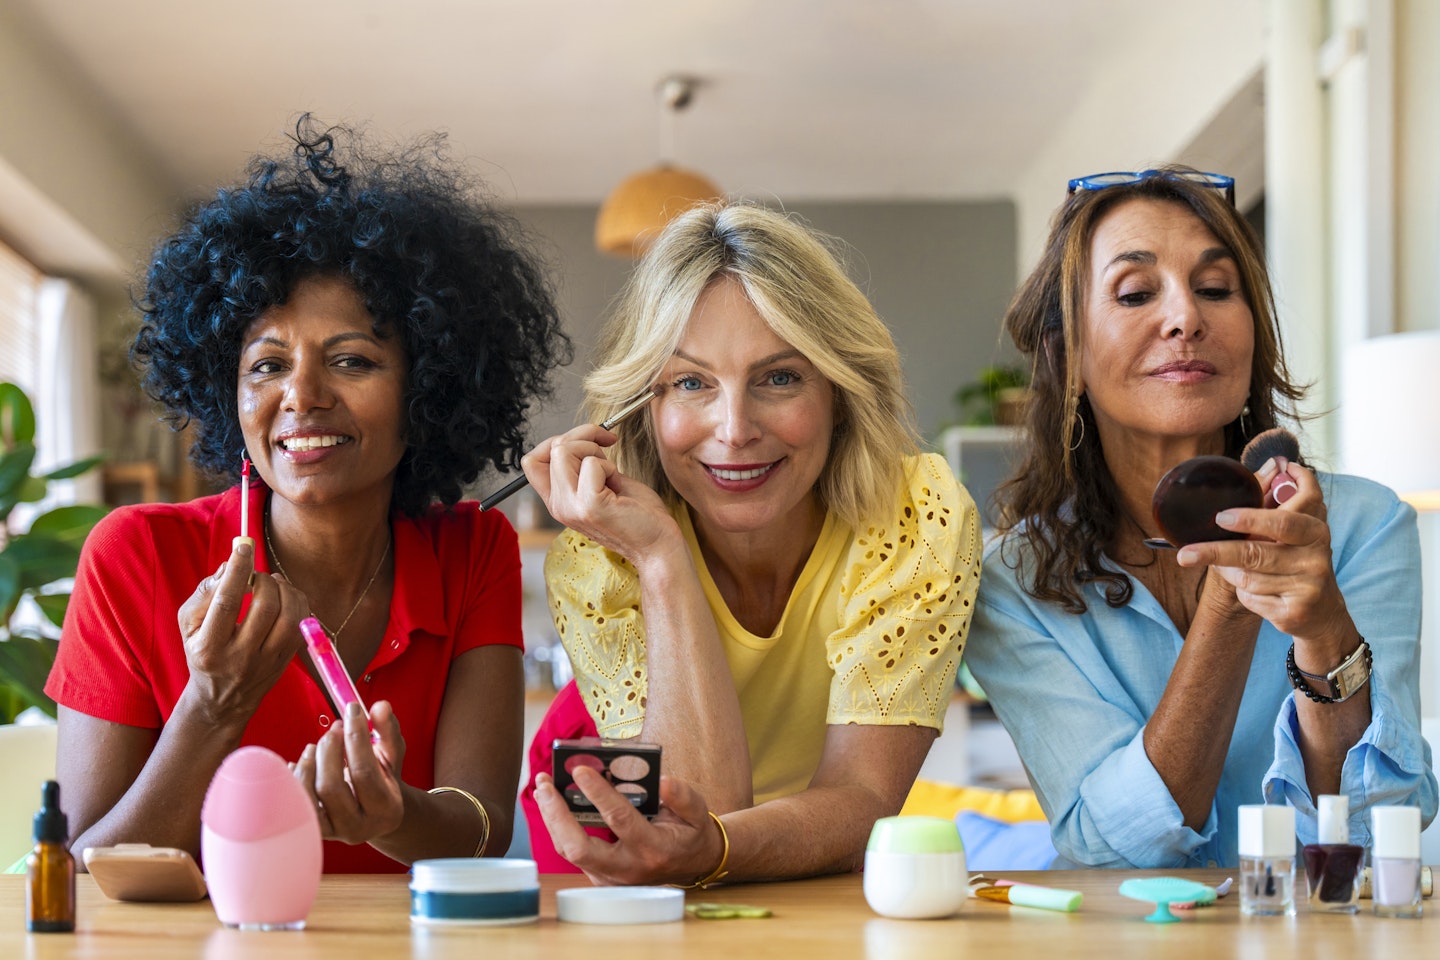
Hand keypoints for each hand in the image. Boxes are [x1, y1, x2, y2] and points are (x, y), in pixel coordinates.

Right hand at [176, 539, 307, 725]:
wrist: (222, 700)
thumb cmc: (202, 652)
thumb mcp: (189, 626)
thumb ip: (204, 594)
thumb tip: (229, 566)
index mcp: (208, 648)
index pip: (226, 603)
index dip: (238, 571)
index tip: (244, 545)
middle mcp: (240, 658)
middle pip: (265, 607)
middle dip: (264, 581)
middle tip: (256, 575)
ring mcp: (267, 662)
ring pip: (289, 617)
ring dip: (285, 590)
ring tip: (272, 583)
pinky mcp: (286, 661)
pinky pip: (302, 625)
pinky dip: (298, 602)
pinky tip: (285, 596)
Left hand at [293, 699, 405, 843]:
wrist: (374, 813)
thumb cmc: (383, 779)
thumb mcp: (392, 755)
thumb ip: (387, 730)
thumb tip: (380, 706)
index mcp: (386, 808)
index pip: (364, 772)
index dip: (355, 738)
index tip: (352, 709)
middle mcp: (359, 827)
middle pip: (332, 786)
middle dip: (328, 750)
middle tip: (333, 728)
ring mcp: (334, 832)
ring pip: (308, 797)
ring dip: (308, 764)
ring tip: (315, 746)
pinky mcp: (314, 830)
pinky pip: (294, 804)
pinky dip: (294, 778)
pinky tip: (303, 761)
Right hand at [521, 424, 679, 566]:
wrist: (658, 546)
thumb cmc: (639, 516)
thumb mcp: (604, 484)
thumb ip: (584, 466)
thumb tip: (580, 438)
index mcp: (559, 501)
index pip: (532, 461)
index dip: (557, 441)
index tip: (587, 442)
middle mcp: (559, 506)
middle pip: (551, 449)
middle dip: (582, 436)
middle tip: (606, 450)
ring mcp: (572, 507)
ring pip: (563, 451)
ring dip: (594, 450)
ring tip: (611, 472)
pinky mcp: (590, 506)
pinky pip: (591, 463)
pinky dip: (609, 466)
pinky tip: (617, 484)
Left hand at [533, 767, 724, 886]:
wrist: (693, 864)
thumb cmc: (691, 833)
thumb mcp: (698, 812)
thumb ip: (683, 797)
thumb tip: (663, 780)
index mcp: (653, 849)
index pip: (619, 820)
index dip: (598, 793)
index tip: (580, 768)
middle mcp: (627, 868)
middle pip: (579, 848)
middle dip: (556, 814)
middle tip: (545, 783)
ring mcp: (610, 877)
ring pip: (569, 851)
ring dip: (551, 819)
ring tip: (543, 787)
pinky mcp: (600, 877)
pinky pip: (573, 852)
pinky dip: (559, 827)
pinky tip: (552, 803)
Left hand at [1176, 461, 1350, 651]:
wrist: (1322, 612)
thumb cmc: (1299, 561)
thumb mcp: (1297, 531)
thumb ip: (1281, 502)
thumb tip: (1270, 466)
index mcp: (1315, 530)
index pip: (1283, 520)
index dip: (1252, 517)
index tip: (1221, 516)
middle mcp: (1316, 557)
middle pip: (1256, 552)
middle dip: (1217, 551)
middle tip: (1186, 552)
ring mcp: (1307, 586)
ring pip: (1248, 576)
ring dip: (1228, 571)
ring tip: (1226, 565)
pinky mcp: (1295, 611)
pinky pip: (1251, 598)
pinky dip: (1243, 593)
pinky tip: (1254, 590)